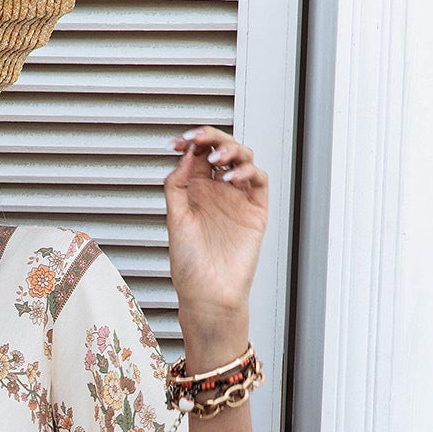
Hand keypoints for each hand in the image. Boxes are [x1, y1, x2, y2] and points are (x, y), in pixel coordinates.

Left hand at [164, 126, 267, 322]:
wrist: (208, 294)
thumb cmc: (189, 266)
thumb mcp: (174, 219)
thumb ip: (176, 185)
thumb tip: (185, 154)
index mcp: (195, 193)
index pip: (197, 155)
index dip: (191, 142)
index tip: (180, 140)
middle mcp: (217, 193)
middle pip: (221, 150)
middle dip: (211, 138)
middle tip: (199, 138)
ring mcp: (237, 199)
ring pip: (242, 159)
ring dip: (231, 149)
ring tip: (217, 158)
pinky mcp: (256, 210)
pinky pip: (258, 181)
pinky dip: (247, 172)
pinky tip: (231, 178)